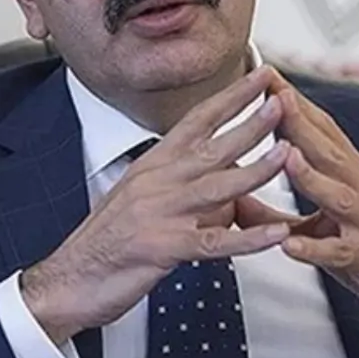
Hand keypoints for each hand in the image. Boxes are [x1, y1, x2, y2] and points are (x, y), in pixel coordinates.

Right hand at [19, 64, 302, 345]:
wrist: (69, 280)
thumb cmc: (106, 244)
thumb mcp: (142, 203)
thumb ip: (183, 189)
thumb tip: (223, 190)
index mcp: (152, 166)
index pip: (196, 122)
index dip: (230, 98)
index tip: (259, 77)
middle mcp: (156, 182)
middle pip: (212, 145)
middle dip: (251, 122)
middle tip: (283, 100)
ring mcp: (159, 214)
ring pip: (217, 187)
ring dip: (256, 169)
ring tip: (289, 153)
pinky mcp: (162, 248)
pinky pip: (213, 242)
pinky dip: (248, 239)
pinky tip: (274, 233)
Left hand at [259, 70, 358, 357]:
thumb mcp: (318, 225)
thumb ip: (275, 211)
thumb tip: (230, 195)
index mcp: (352, 177)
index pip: (323, 132)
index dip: (296, 104)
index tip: (269, 76)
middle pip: (332, 152)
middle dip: (304, 124)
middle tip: (277, 95)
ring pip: (340, 197)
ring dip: (312, 177)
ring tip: (285, 158)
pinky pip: (341, 253)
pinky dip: (315, 248)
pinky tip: (289, 246)